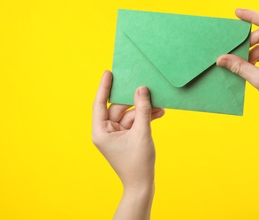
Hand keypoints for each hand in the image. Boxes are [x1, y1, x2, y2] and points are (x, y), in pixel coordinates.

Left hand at [92, 70, 164, 190]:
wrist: (142, 186)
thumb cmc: (138, 163)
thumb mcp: (142, 132)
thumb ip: (143, 109)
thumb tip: (142, 89)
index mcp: (101, 131)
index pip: (100, 103)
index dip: (104, 87)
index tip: (108, 72)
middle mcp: (106, 131)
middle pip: (119, 108)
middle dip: (134, 100)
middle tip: (145, 87)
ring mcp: (116, 135)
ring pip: (129, 115)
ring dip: (143, 110)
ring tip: (159, 104)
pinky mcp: (126, 138)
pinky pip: (134, 122)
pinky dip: (144, 118)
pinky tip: (158, 113)